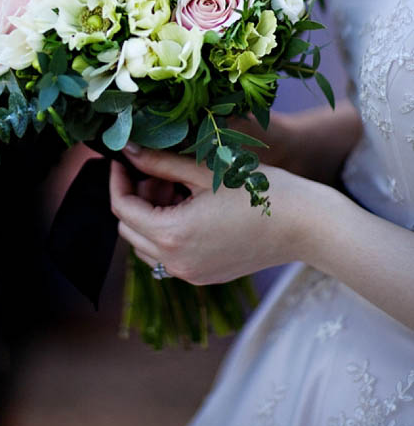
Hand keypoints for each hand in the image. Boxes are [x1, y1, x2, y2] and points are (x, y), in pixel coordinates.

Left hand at [110, 144, 319, 284]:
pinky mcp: (206, 275)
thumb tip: (128, 150)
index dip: (118, 180)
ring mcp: (191, 274)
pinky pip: (169, 255)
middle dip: (135, 196)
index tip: (123, 158)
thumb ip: (161, 162)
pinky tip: (191, 205)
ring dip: (150, 215)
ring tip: (177, 185)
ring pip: (147, 245)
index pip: (122, 208)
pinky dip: (168, 230)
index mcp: (173, 235)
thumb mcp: (205, 170)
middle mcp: (176, 263)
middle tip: (157, 169)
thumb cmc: (260, 190)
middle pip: (130, 229)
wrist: (307, 225)